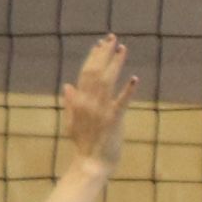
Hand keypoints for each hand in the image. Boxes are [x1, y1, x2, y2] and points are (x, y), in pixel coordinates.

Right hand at [54, 33, 135, 166]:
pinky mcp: (113, 120)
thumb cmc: (83, 144)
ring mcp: (101, 110)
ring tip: (122, 49)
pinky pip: (121, 102)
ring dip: (115, 64)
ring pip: (108, 81)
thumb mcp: (72, 121)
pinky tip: (134, 78)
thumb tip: (67, 85)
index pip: (85, 73)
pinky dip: (128, 89)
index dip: (93, 57)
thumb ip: (70, 103)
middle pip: (95, 72)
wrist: (90, 163)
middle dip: (104, 54)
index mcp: (78, 101)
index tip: (100, 44)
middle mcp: (88, 102)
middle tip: (112, 38)